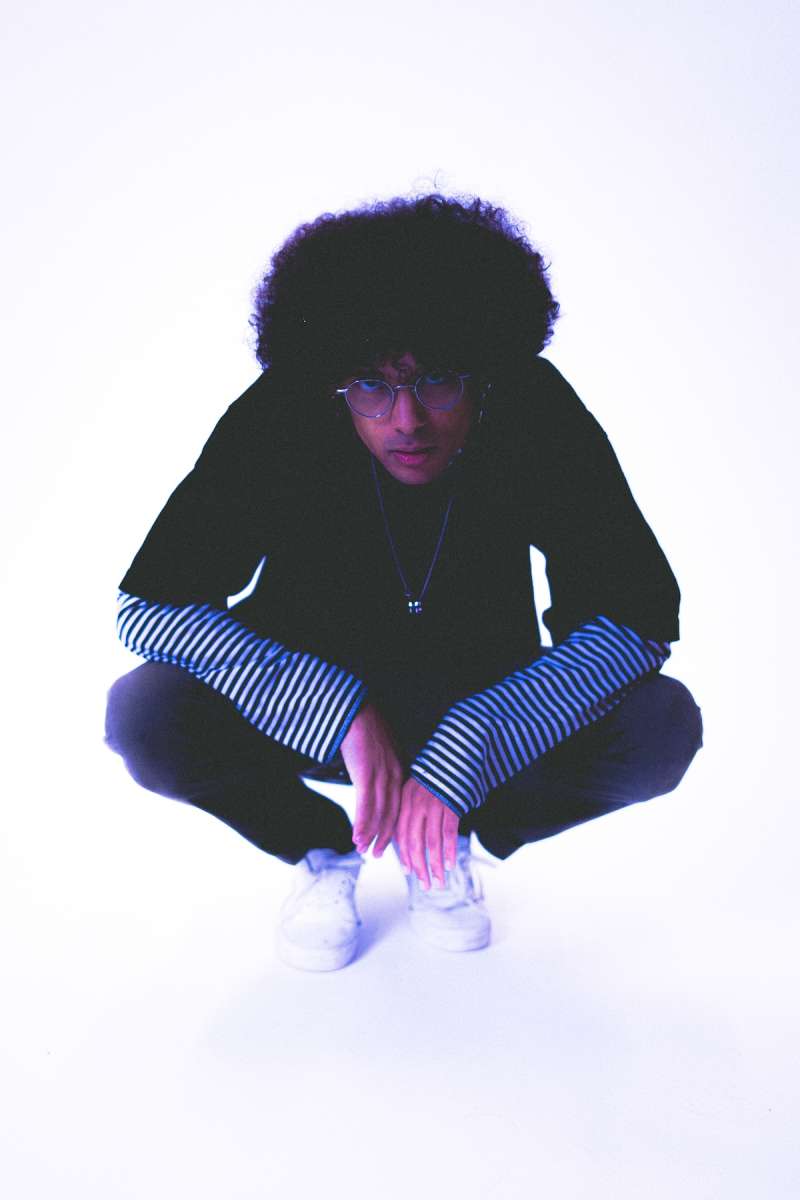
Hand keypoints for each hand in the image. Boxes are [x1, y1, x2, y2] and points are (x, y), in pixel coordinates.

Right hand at [339, 702, 403, 857]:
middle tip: (378, 853)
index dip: (394, 824)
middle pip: (392, 813)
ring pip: (380, 813)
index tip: (389, 839)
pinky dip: (362, 825)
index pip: (399, 804)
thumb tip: (373, 779)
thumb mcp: (379, 750)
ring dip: (371, 835)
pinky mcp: (367, 774)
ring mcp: (382, 775)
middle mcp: (394, 775)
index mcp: (399, 769)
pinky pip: (366, 806)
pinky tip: (358, 838)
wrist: (356, 709)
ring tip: (364, 850)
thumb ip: (380, 766)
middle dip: (385, 836)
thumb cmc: (364, 727)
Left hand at [394, 777, 459, 889]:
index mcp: (405, 802)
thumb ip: (410, 811)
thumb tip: (407, 838)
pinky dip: (449, 851)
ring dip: (434, 866)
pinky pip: (449, 833)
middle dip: (419, 867)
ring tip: (439, 882)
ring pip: (432, 842)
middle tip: (425, 885)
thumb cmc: (433, 775)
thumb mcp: (415, 789)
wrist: (452, 754)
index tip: (409, 872)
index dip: (404, 856)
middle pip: (415, 843)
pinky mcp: (451, 805)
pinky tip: (449, 864)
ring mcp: (434, 806)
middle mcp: (416, 806)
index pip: (401, 835)